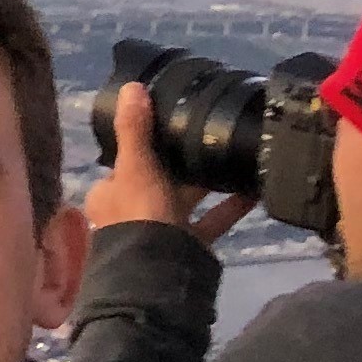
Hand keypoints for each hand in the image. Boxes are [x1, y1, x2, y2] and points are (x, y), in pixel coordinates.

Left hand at [87, 80, 252, 246]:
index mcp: (109, 193)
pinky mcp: (189, 245)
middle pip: (158, 179)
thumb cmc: (140, 216)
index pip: (124, 161)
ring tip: (234, 156)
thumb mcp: (135, 167)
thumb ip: (136, 129)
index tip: (168, 122)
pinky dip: (230, 207)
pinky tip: (253, 190)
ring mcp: (161, 230)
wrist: (161, 275)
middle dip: (181, 161)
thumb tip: (132, 87)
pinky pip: (212, 220)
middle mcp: (131, 212)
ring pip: (187, 198)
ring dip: (209, 181)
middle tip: (208, 134)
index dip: (144, 143)